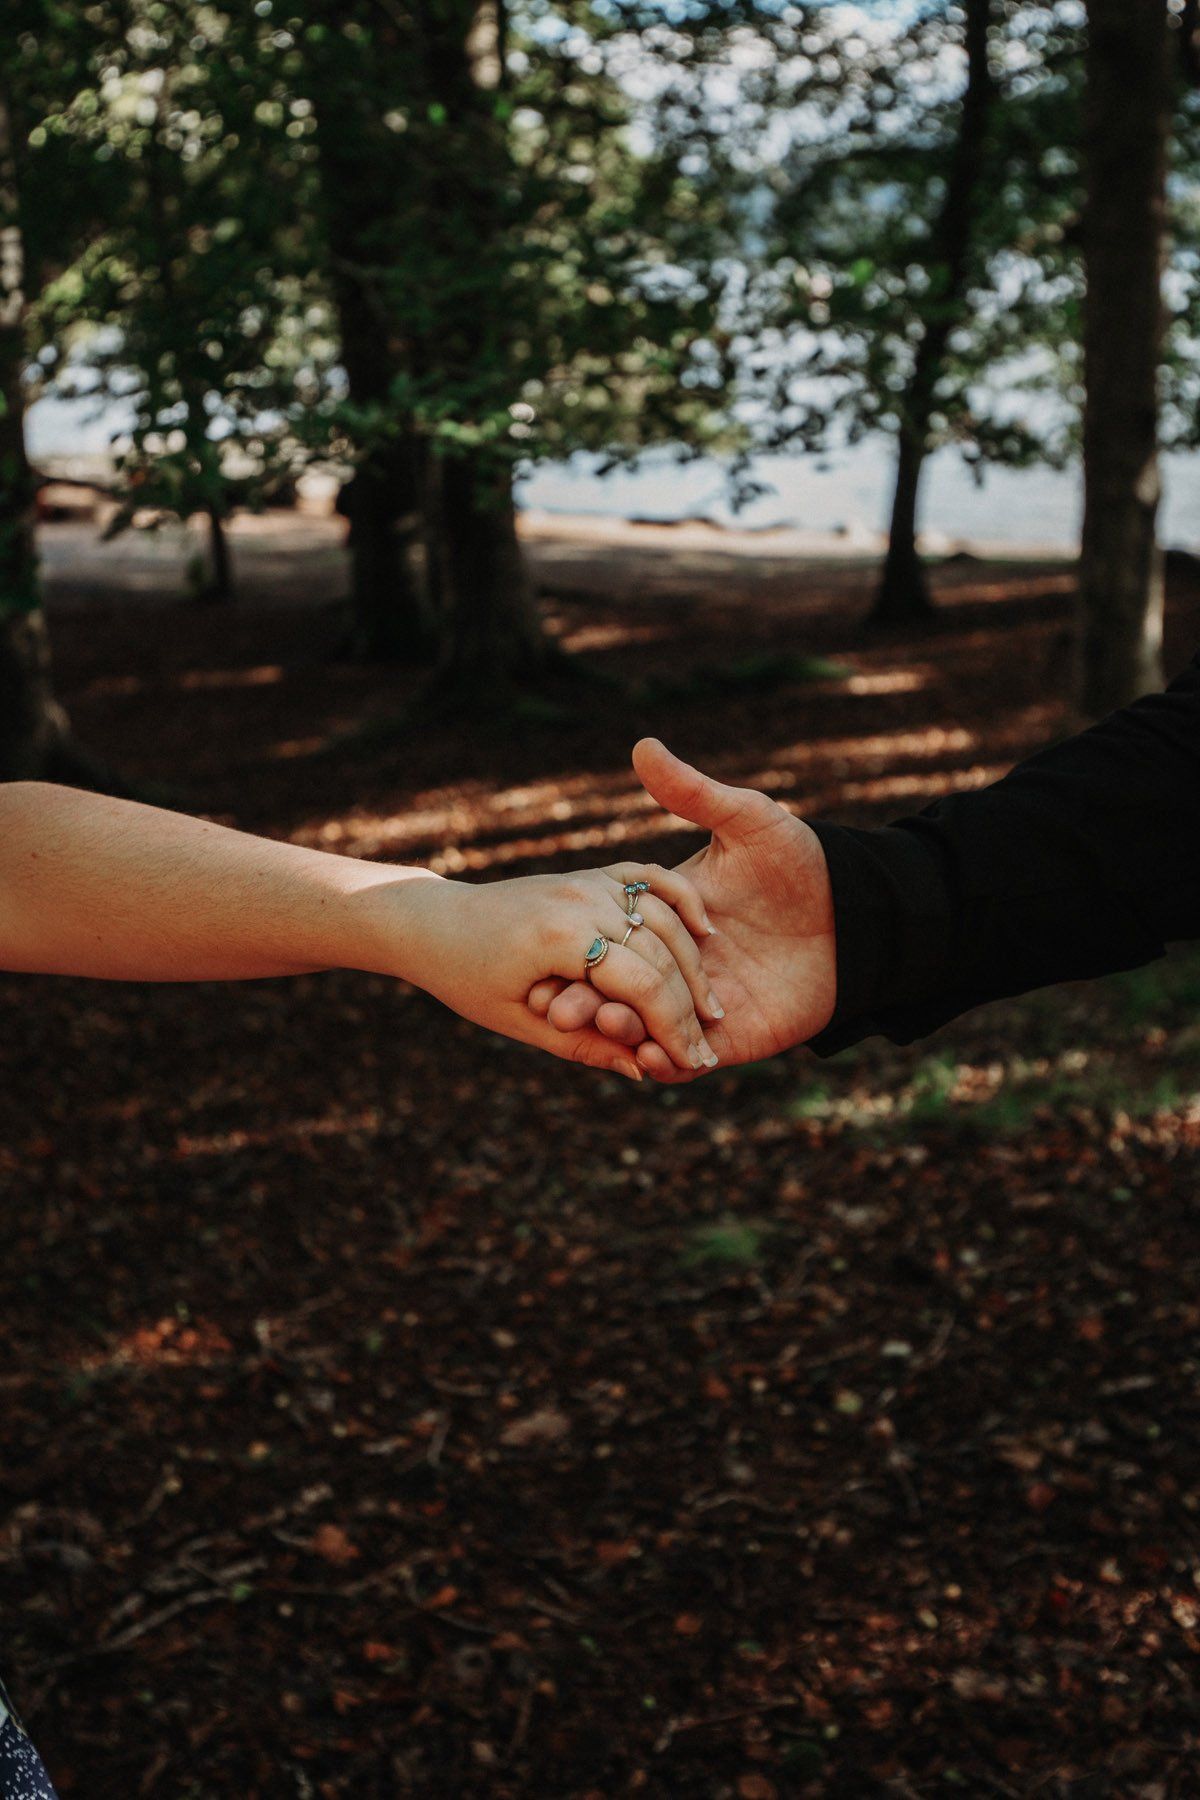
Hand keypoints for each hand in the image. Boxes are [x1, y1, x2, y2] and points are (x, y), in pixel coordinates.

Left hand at [395, 858, 724, 1080]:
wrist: (434, 923)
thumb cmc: (466, 979)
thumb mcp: (520, 1024)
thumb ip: (584, 1045)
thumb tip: (643, 1071)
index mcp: (559, 938)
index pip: (642, 986)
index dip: (673, 1030)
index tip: (694, 1063)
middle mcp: (580, 899)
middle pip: (662, 954)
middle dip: (689, 1007)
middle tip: (708, 1048)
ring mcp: (587, 879)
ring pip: (664, 918)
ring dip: (694, 964)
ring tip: (711, 1008)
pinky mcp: (589, 873)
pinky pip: (649, 878)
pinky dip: (681, 899)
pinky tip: (705, 931)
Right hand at [527, 741, 836, 1079]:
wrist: (859, 917)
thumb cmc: (802, 863)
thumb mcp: (747, 821)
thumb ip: (694, 793)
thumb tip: (643, 745)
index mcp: (663, 917)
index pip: (605, 939)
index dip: (576, 953)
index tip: (545, 962)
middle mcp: (673, 964)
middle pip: (612, 991)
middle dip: (582, 1003)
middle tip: (561, 1007)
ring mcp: (699, 1004)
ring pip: (642, 1031)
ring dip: (617, 1034)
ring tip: (608, 1026)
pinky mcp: (730, 1038)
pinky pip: (686, 1062)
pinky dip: (664, 1065)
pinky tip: (653, 1058)